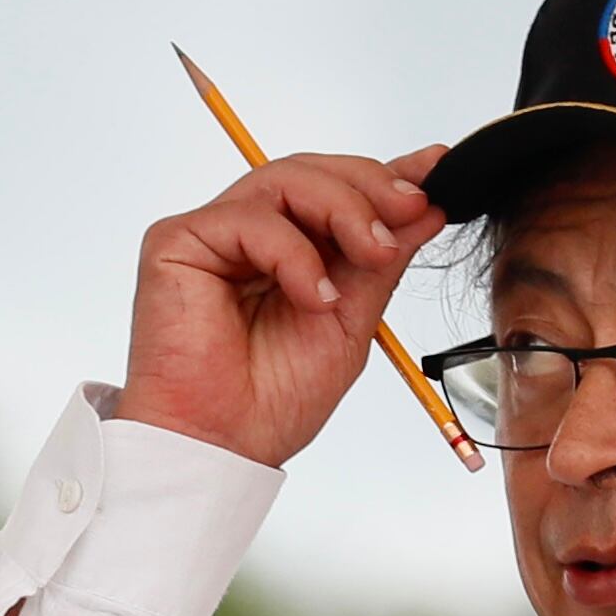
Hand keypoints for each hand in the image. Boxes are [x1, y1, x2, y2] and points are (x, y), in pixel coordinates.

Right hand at [110, 145, 448, 467]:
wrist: (224, 446)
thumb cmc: (272, 400)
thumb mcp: (352, 321)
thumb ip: (381, 262)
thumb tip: (425, 208)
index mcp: (289, 252)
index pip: (337, 192)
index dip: (386, 175)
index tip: (437, 169)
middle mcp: (250, 236)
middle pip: (312, 172)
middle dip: (369, 188)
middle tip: (409, 214)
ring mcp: (214, 235)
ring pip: (285, 179)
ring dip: (343, 210)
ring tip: (372, 256)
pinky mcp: (178, 241)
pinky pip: (249, 218)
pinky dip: (294, 253)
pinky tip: (313, 296)